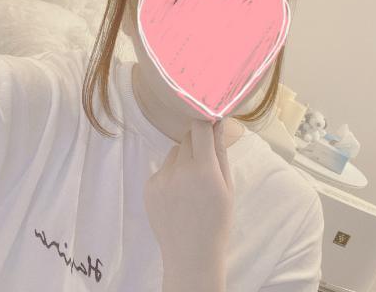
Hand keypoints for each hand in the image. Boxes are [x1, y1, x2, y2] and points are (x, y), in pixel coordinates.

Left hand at [143, 118, 234, 271]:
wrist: (191, 253)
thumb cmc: (216, 221)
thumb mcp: (227, 187)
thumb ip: (220, 152)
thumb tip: (218, 123)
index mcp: (203, 169)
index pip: (200, 128)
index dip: (205, 123)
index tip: (210, 124)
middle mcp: (179, 170)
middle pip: (187, 138)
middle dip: (197, 144)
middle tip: (205, 165)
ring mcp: (161, 178)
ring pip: (173, 153)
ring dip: (182, 159)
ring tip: (191, 185)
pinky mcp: (148, 186)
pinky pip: (162, 169)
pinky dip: (170, 175)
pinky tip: (178, 195)